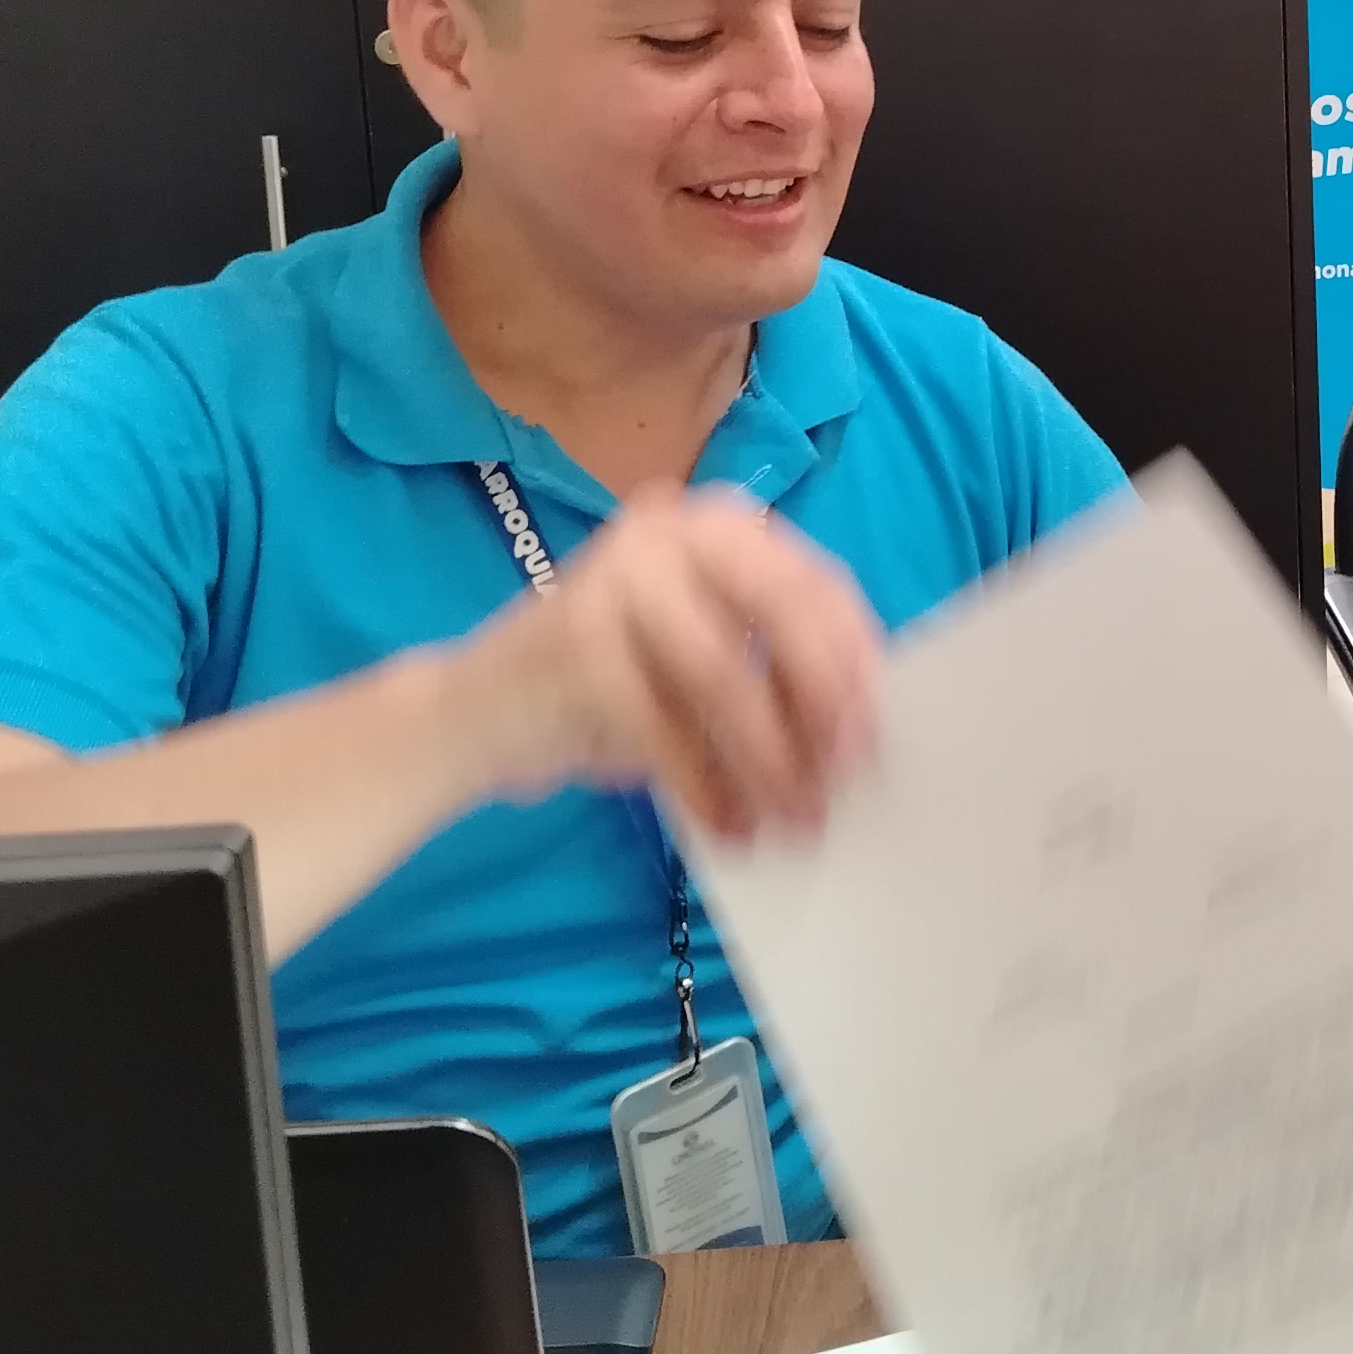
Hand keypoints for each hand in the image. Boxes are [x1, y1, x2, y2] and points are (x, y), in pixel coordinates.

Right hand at [454, 484, 879, 836]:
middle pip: (780, 609)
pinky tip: (728, 828)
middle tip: (844, 778)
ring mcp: (615, 575)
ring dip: (769, 759)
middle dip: (823, 702)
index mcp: (720, 525)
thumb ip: (774, 670)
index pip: (816, 584)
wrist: (474, 710)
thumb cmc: (613, 688)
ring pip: (722, 675)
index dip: (855, 662)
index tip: (878, 733)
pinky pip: (661, 725)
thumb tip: (860, 733)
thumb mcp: (705, 660)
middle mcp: (670, 529)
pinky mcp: (572, 639)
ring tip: (794, 820)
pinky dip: (704, 786)